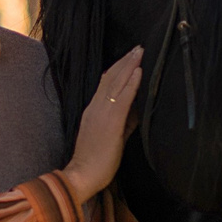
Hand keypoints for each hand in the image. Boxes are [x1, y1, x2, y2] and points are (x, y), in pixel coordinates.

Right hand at [61, 46, 143, 201]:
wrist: (82, 175)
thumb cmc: (96, 162)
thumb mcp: (112, 136)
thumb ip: (124, 122)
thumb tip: (137, 111)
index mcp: (93, 110)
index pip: (106, 83)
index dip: (118, 68)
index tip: (129, 57)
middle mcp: (96, 107)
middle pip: (111, 77)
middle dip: (125, 61)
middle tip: (137, 47)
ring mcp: (101, 113)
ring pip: (116, 82)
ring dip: (129, 65)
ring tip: (140, 51)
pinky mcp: (110, 122)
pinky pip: (122, 98)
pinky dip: (131, 83)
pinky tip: (139, 71)